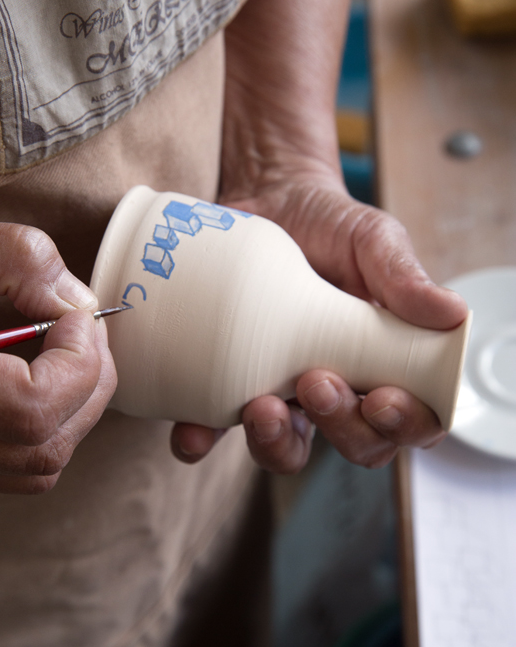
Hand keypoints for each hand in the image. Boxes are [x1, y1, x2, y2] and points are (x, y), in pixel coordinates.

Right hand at [0, 224, 116, 493]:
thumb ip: (17, 259)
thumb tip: (78, 305)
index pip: (31, 411)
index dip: (74, 362)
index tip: (73, 314)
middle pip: (46, 447)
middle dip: (86, 380)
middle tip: (79, 327)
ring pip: (40, 465)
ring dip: (76, 403)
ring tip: (62, 347)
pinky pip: (21, 469)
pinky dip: (52, 425)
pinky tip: (38, 375)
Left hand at [171, 178, 467, 471]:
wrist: (268, 197)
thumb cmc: (331, 224)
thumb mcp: (374, 241)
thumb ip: (405, 278)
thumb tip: (453, 315)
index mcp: (380, 361)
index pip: (405, 418)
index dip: (402, 426)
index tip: (383, 398)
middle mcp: (333, 385)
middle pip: (353, 443)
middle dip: (341, 428)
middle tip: (318, 382)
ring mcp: (279, 388)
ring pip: (286, 449)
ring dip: (276, 445)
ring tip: (261, 408)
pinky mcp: (226, 379)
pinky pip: (212, 429)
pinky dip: (201, 440)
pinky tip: (192, 432)